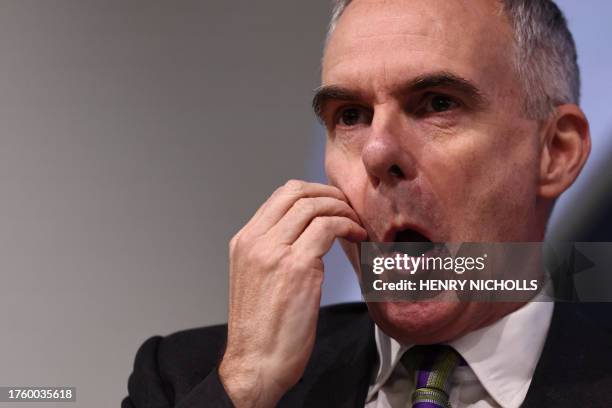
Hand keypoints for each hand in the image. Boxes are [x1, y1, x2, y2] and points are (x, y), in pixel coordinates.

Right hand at [218, 180, 365, 407]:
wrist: (255, 363)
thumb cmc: (261, 330)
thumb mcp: (256, 280)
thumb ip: (273, 253)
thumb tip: (306, 236)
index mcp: (244, 241)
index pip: (279, 196)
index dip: (312, 193)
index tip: (332, 203)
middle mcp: (255, 240)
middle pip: (295, 192)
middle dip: (328, 193)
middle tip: (348, 207)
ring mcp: (273, 251)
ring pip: (313, 206)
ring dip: (342, 209)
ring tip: (356, 224)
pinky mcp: (296, 266)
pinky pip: (328, 228)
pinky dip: (348, 226)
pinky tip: (357, 237)